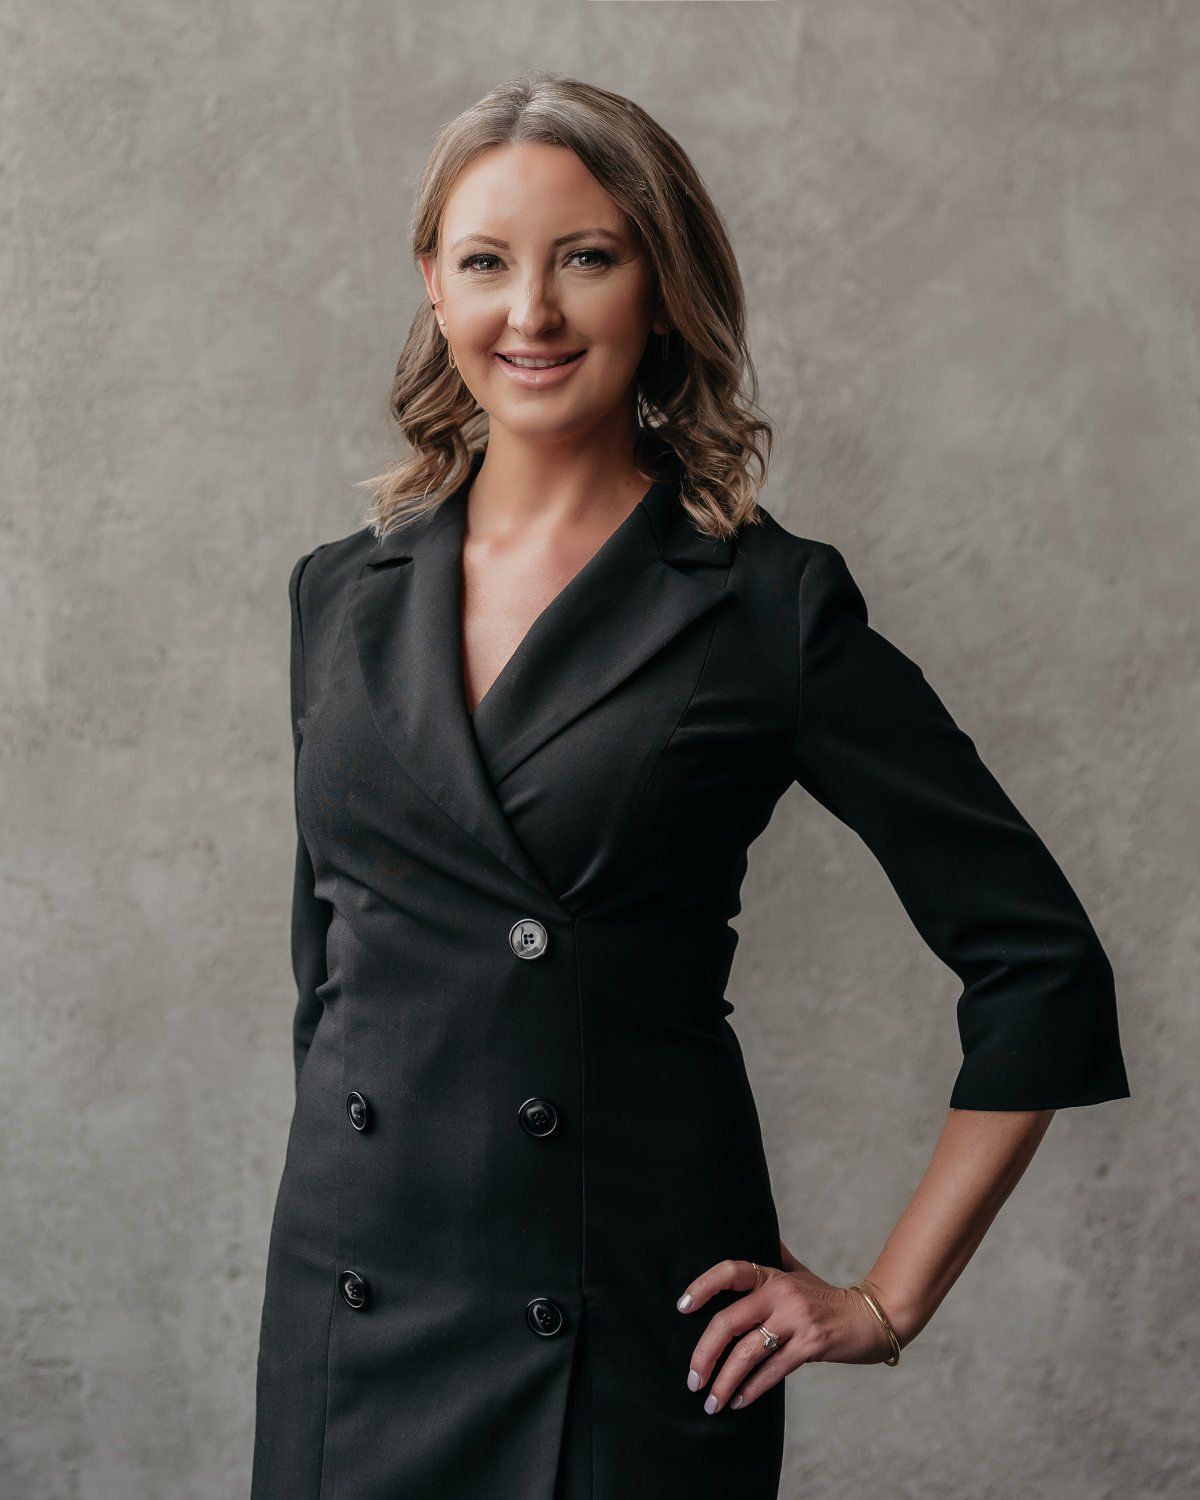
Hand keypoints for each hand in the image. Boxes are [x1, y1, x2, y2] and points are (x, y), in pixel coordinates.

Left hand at [675, 1238, 898, 1413]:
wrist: (872, 1317)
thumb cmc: (828, 1297)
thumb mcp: (799, 1273)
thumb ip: (775, 1259)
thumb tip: (754, 1232)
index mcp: (773, 1276)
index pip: (731, 1272)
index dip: (702, 1286)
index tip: (681, 1307)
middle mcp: (781, 1293)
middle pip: (729, 1321)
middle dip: (704, 1353)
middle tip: (692, 1380)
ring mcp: (797, 1319)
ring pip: (748, 1352)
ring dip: (724, 1380)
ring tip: (711, 1402)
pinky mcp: (812, 1345)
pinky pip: (773, 1370)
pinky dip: (752, 1388)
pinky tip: (739, 1401)